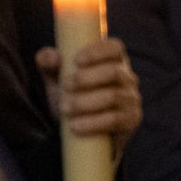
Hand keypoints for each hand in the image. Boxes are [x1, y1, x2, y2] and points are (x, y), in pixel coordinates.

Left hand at [36, 40, 141, 160]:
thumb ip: (49, 64)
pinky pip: (115, 119)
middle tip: (65, 86)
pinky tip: (74, 125)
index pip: (115, 48)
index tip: (76, 61)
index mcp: (113, 61)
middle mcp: (127, 78)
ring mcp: (131, 99)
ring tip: (64, 109)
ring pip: (113, 96)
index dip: (98, 52)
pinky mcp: (131, 120)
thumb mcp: (57, 79)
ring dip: (85, 102)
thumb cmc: (72, 96)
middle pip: (114, 72)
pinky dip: (92, 122)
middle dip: (87, 79)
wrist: (82, 133)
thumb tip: (52, 57)